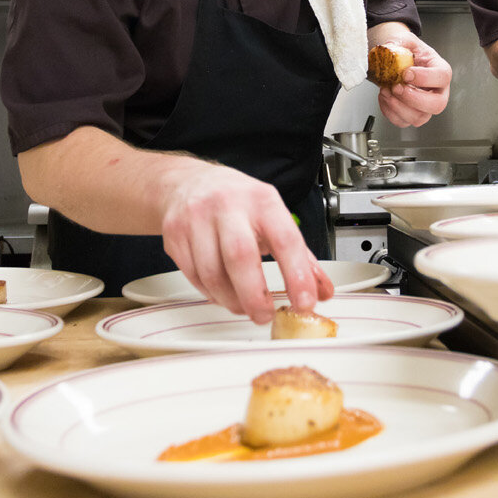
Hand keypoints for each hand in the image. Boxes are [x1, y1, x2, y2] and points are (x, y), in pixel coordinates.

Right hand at [158, 160, 334, 323]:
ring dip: (231, 300)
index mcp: (262, 200)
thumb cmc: (237, 202)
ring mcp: (197, 219)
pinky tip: (222, 293)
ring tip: (244, 306)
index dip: (296, 275)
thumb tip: (322, 290)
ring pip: (212, 272)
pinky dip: (211, 293)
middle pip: (241, 256)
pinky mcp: (175, 235)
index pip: (285, 239)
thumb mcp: (273, 216)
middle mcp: (228, 205)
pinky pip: (194, 276)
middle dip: (255, 295)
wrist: (188, 182)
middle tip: (265, 315)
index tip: (304, 302)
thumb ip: (301, 255)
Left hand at [376, 34, 451, 127]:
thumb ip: (398, 43)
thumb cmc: (406, 51)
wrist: (396, 60)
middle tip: (397, 87)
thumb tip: (388, 51)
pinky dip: (390, 112)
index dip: (425, 78)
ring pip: (419, 117)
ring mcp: (425, 106)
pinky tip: (385, 97)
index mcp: (440, 69)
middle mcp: (437, 91)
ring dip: (398, 106)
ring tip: (386, 90)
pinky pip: (403, 121)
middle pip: (437, 104)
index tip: (406, 73)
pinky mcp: (412, 114)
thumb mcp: (404, 40)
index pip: (442, 77)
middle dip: (413, 99)